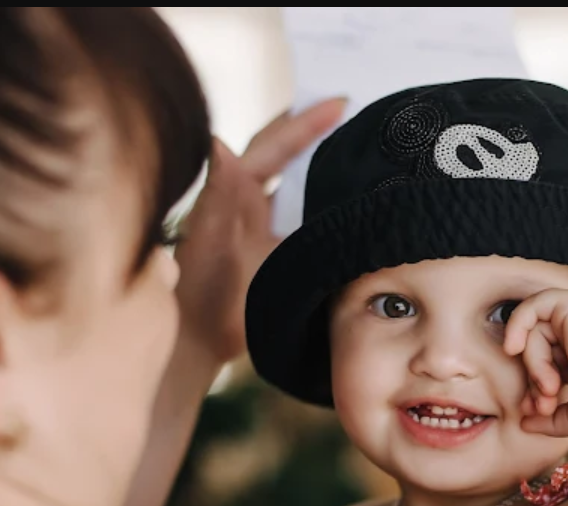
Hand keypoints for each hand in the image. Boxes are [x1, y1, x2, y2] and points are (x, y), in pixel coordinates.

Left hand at [173, 98, 346, 362]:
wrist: (198, 340)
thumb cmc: (198, 289)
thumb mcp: (209, 238)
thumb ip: (217, 192)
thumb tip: (216, 138)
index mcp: (236, 190)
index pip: (275, 144)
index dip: (306, 122)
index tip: (340, 102)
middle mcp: (253, 203)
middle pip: (293, 159)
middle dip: (322, 136)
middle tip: (362, 118)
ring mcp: (268, 230)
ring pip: (305, 189)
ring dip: (331, 172)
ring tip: (369, 156)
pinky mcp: (281, 256)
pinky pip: (311, 224)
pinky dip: (333, 212)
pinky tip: (360, 211)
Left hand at [503, 289, 567, 435]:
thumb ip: (548, 416)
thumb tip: (524, 424)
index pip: (548, 354)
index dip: (536, 381)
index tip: (539, 410)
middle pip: (538, 343)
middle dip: (534, 377)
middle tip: (543, 405)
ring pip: (535, 333)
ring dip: (535, 365)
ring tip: (550, 389)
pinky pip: (530, 307)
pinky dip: (516, 326)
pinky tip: (513, 349)